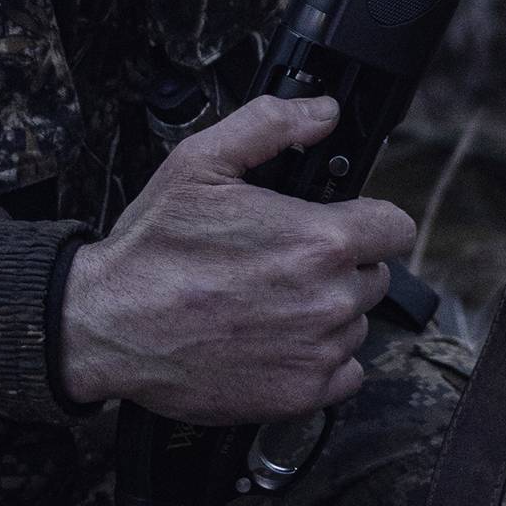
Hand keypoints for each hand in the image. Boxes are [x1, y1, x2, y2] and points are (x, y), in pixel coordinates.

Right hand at [57, 96, 415, 424]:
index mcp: (319, 240)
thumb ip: (270, 126)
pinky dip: (318, 359)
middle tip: (283, 263)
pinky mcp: (302, 394)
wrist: (109, 326)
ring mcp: (318, 351)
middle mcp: (330, 299)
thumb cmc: (152, 248)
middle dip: (340, 266)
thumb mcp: (199, 163)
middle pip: (374, 276)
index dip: (369, 220)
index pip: (396, 228)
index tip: (341, 224)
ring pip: (355, 323)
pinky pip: (344, 372)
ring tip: (269, 302)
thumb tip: (322, 111)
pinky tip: (275, 341)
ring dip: (326, 312)